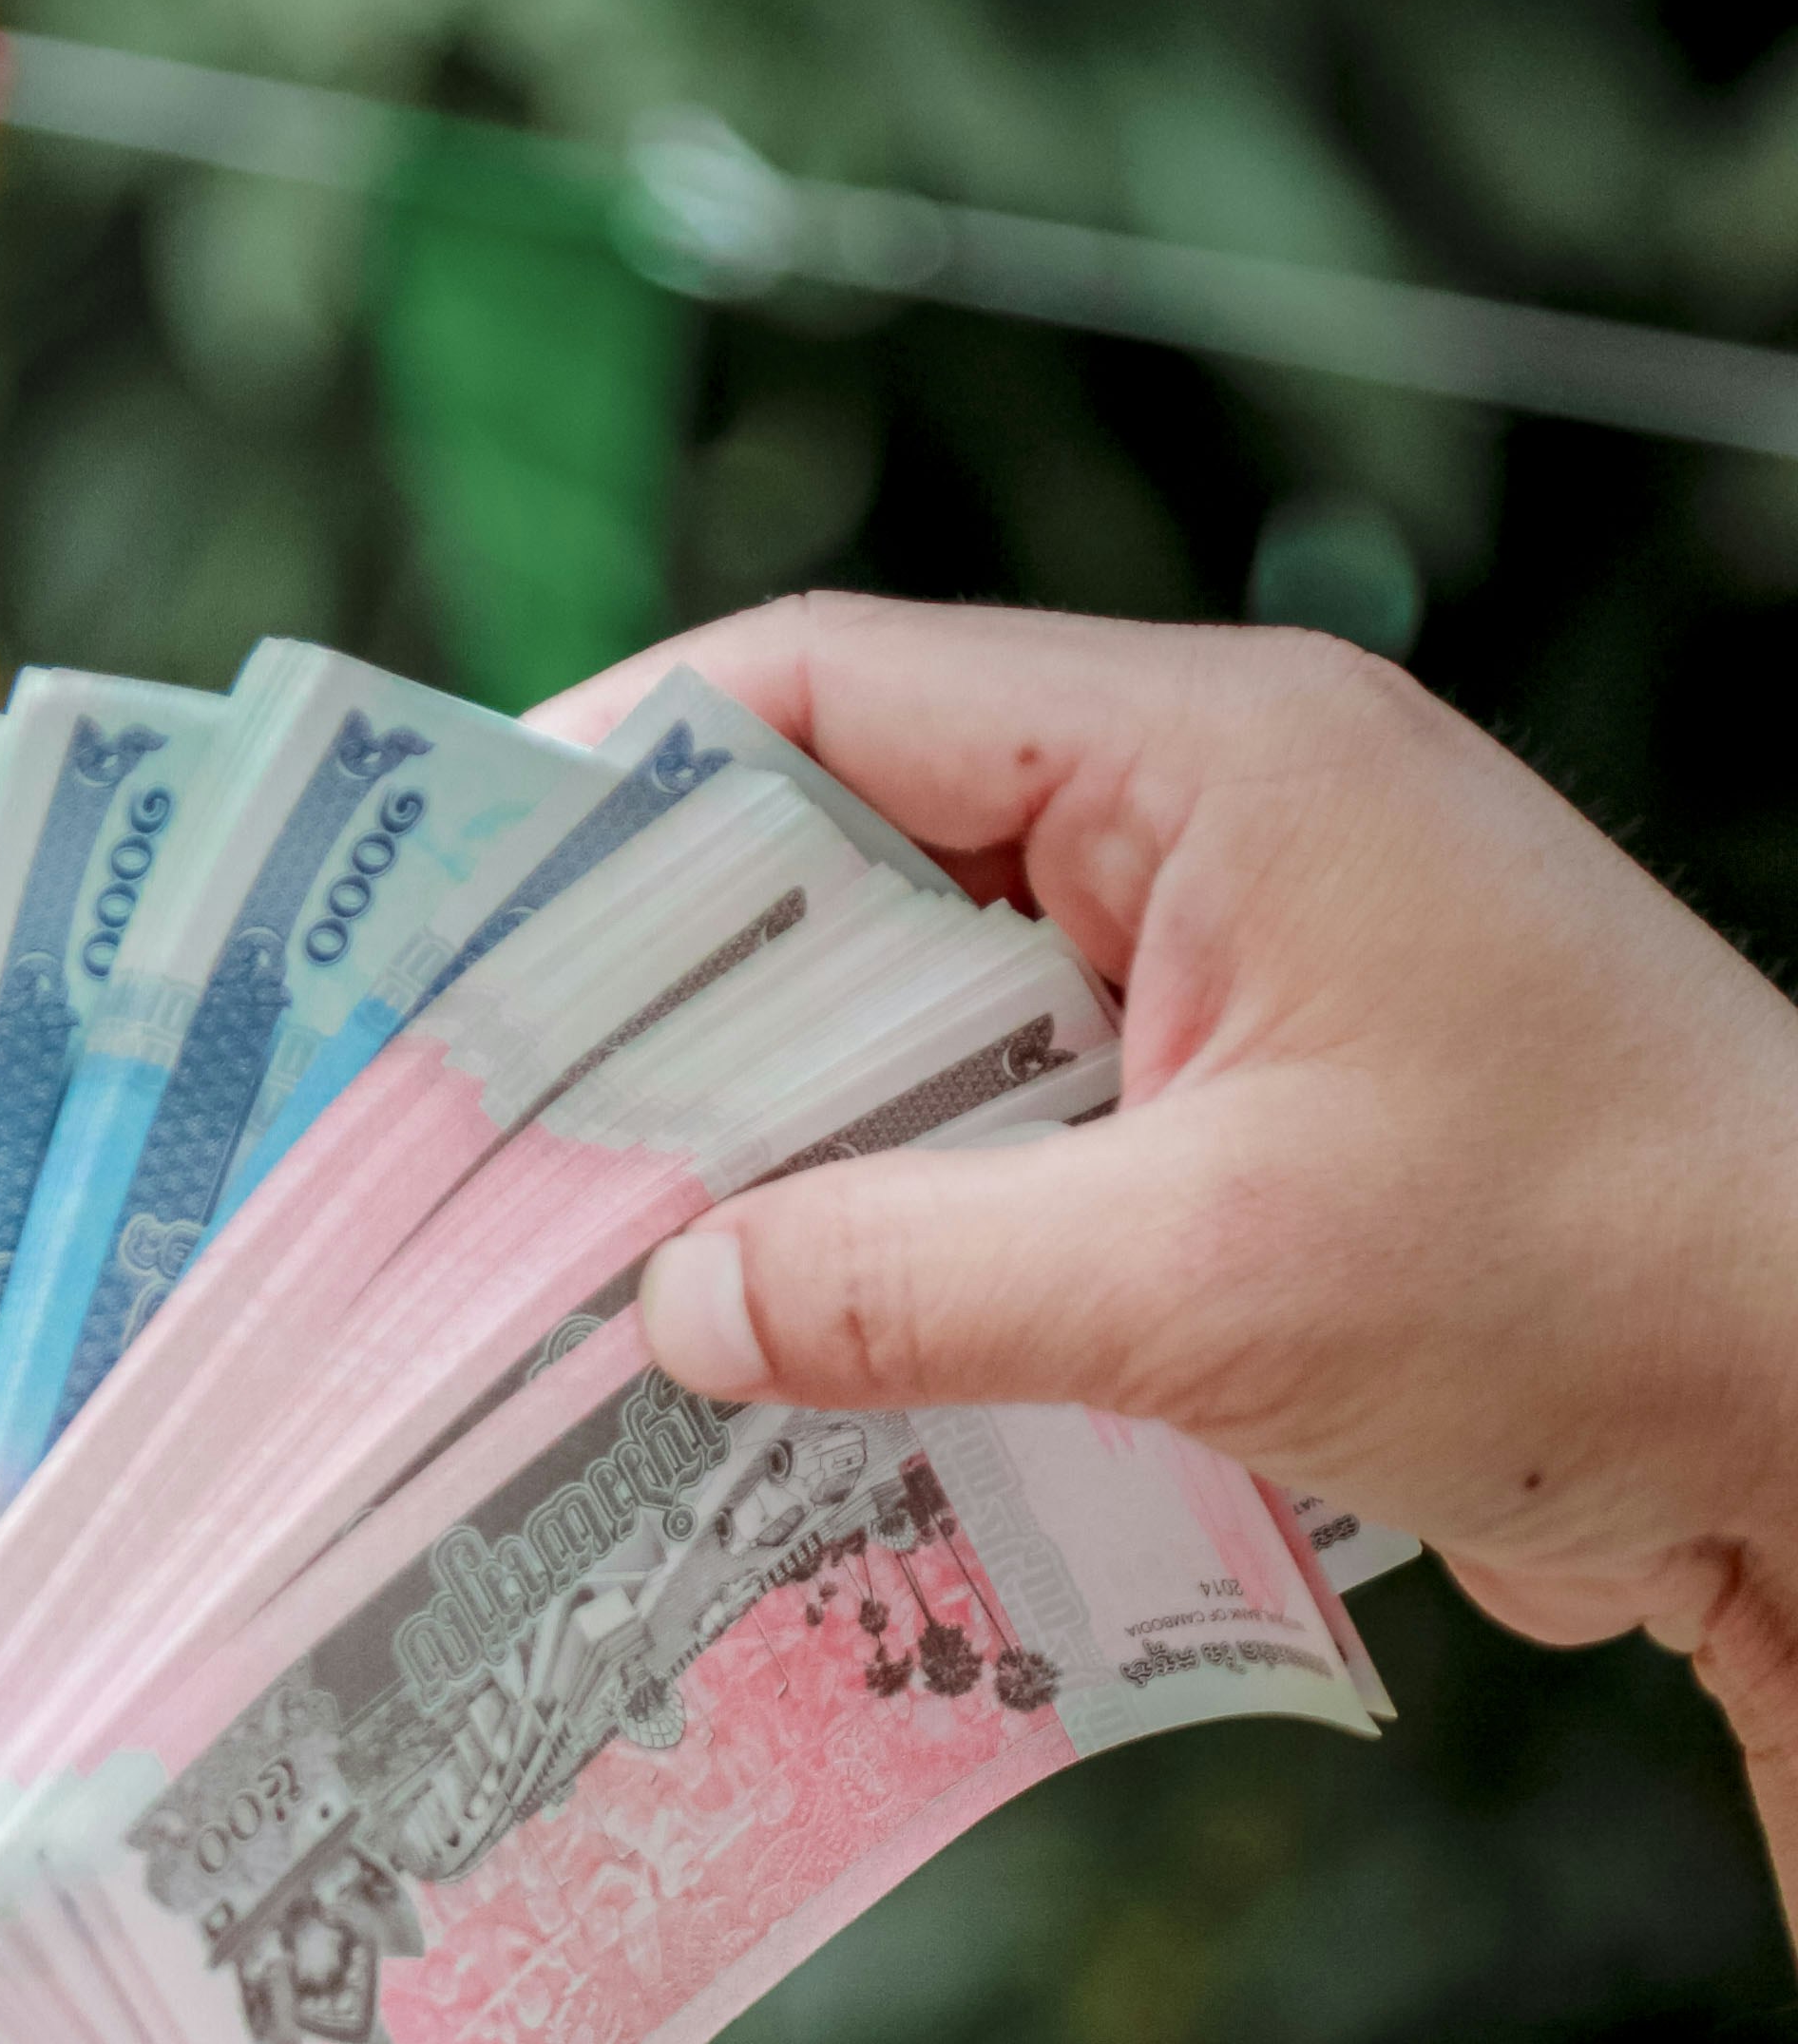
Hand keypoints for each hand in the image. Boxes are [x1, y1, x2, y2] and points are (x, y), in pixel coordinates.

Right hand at [543, 599, 1797, 1931]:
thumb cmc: (1595, 1279)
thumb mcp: (1204, 1280)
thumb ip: (901, 1277)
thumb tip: (664, 1302)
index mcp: (1211, 758)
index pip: (830, 689)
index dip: (616, 784)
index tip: (448, 916)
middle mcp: (1218, 822)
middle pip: (853, 854)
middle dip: (666, 1000)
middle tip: (477, 1134)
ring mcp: (1243, 970)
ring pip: (927, 1013)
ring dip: (782, 1140)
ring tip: (602, 1266)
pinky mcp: (1261, 1117)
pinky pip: (1020, 1137)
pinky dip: (901, 1229)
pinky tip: (792, 1354)